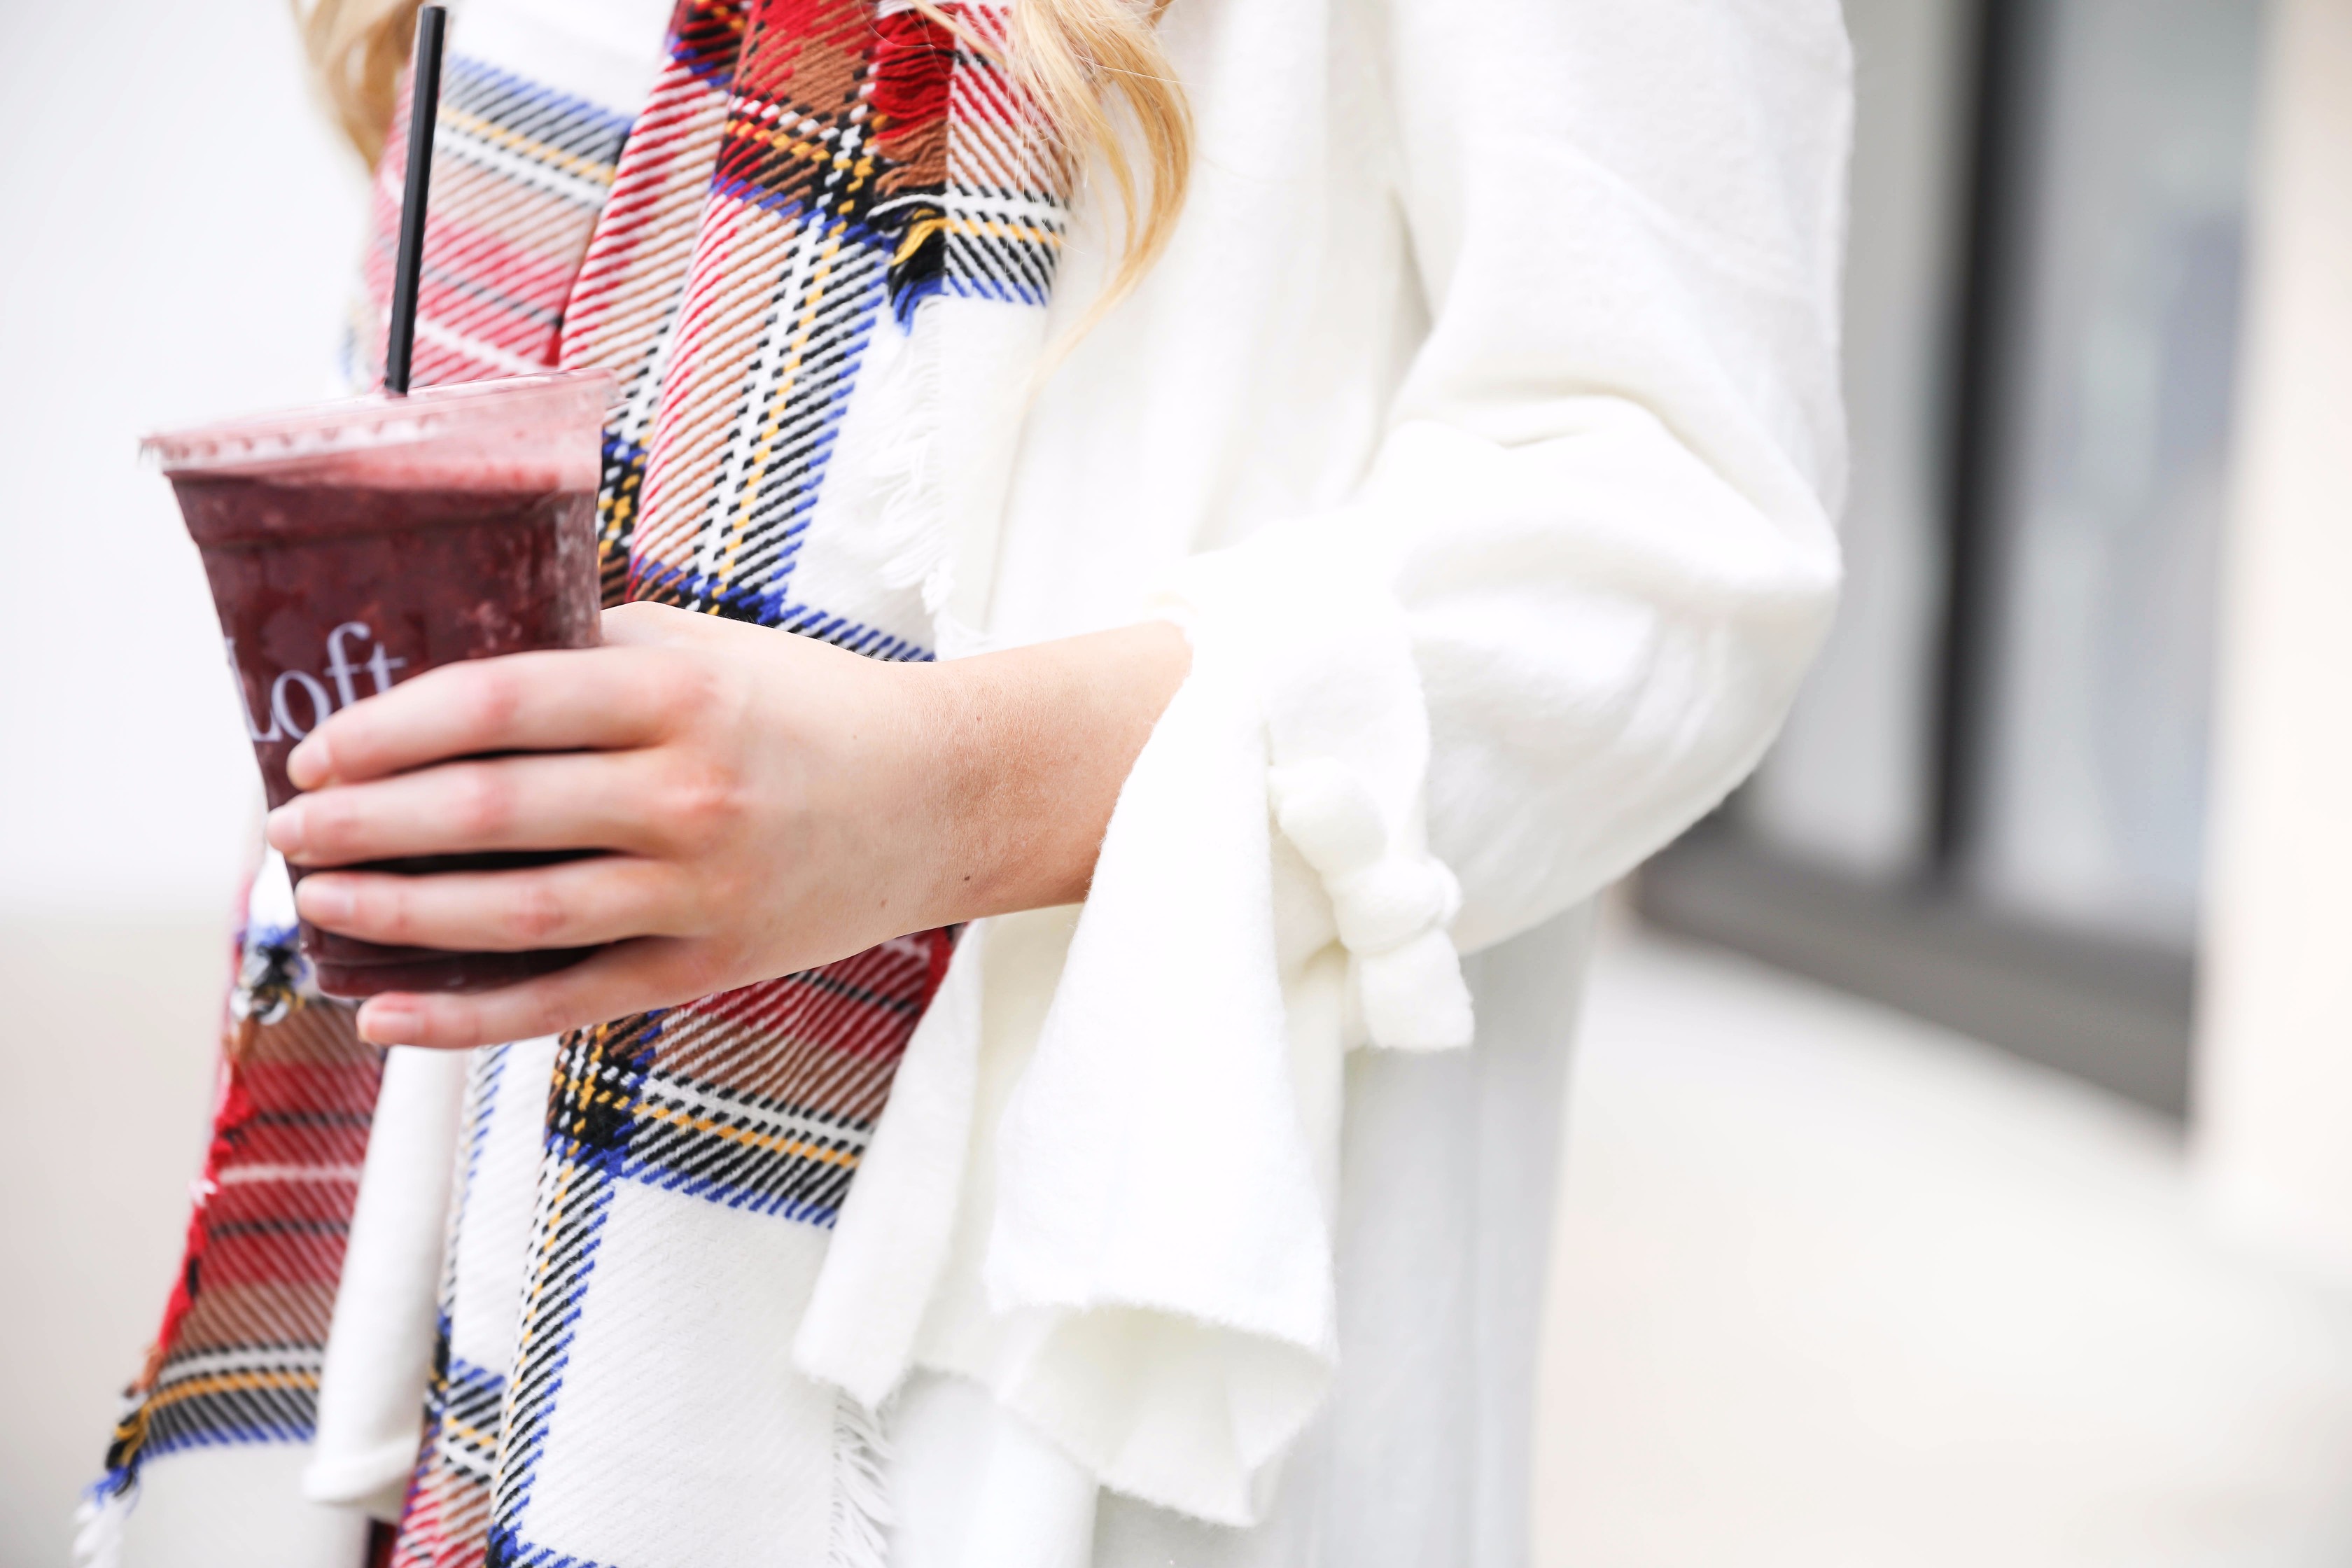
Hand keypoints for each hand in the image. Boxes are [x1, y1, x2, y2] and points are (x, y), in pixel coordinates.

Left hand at [266, 603, 1189, 1047]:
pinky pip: (568, 1002)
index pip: (500, 702)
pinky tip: (386, 1015)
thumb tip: (448, 675)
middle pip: (489, 814)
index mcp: (679, 696)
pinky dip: (470, 1019)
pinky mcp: (709, 965)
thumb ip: (592, 650)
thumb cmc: (814, 709)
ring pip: (516, 915)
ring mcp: (701, 890)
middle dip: (366, 824)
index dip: (391, 728)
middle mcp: (687, 795)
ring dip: (399, 914)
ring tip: (321, 904)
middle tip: (288, 829)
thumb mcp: (711, 650)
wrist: (946, 798)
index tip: (318, 748)